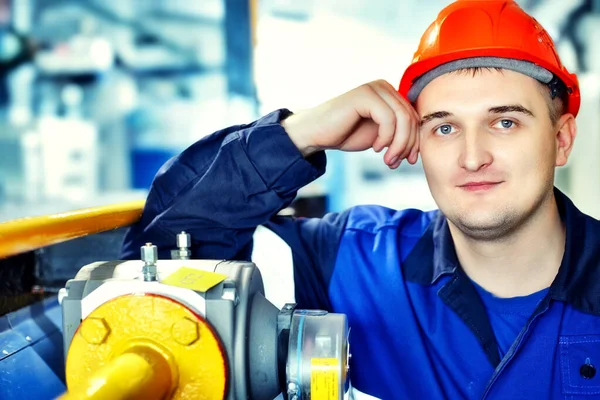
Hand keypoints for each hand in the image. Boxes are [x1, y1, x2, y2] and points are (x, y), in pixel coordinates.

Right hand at [281, 80, 419, 168]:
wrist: (315, 134)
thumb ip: (397, 132)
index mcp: (389, 94)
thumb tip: (421, 145)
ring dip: (399, 144)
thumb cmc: (344, 133)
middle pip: (411, 117)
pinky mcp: (365, 95)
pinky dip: (386, 137)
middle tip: (395, 163)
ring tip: (388, 160)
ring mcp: (374, 88)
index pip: (414, 116)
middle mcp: (384, 86)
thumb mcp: (379, 134)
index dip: (415, 140)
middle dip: (407, 145)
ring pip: (402, 119)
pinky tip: (376, 148)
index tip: (408, 160)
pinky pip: (388, 118)